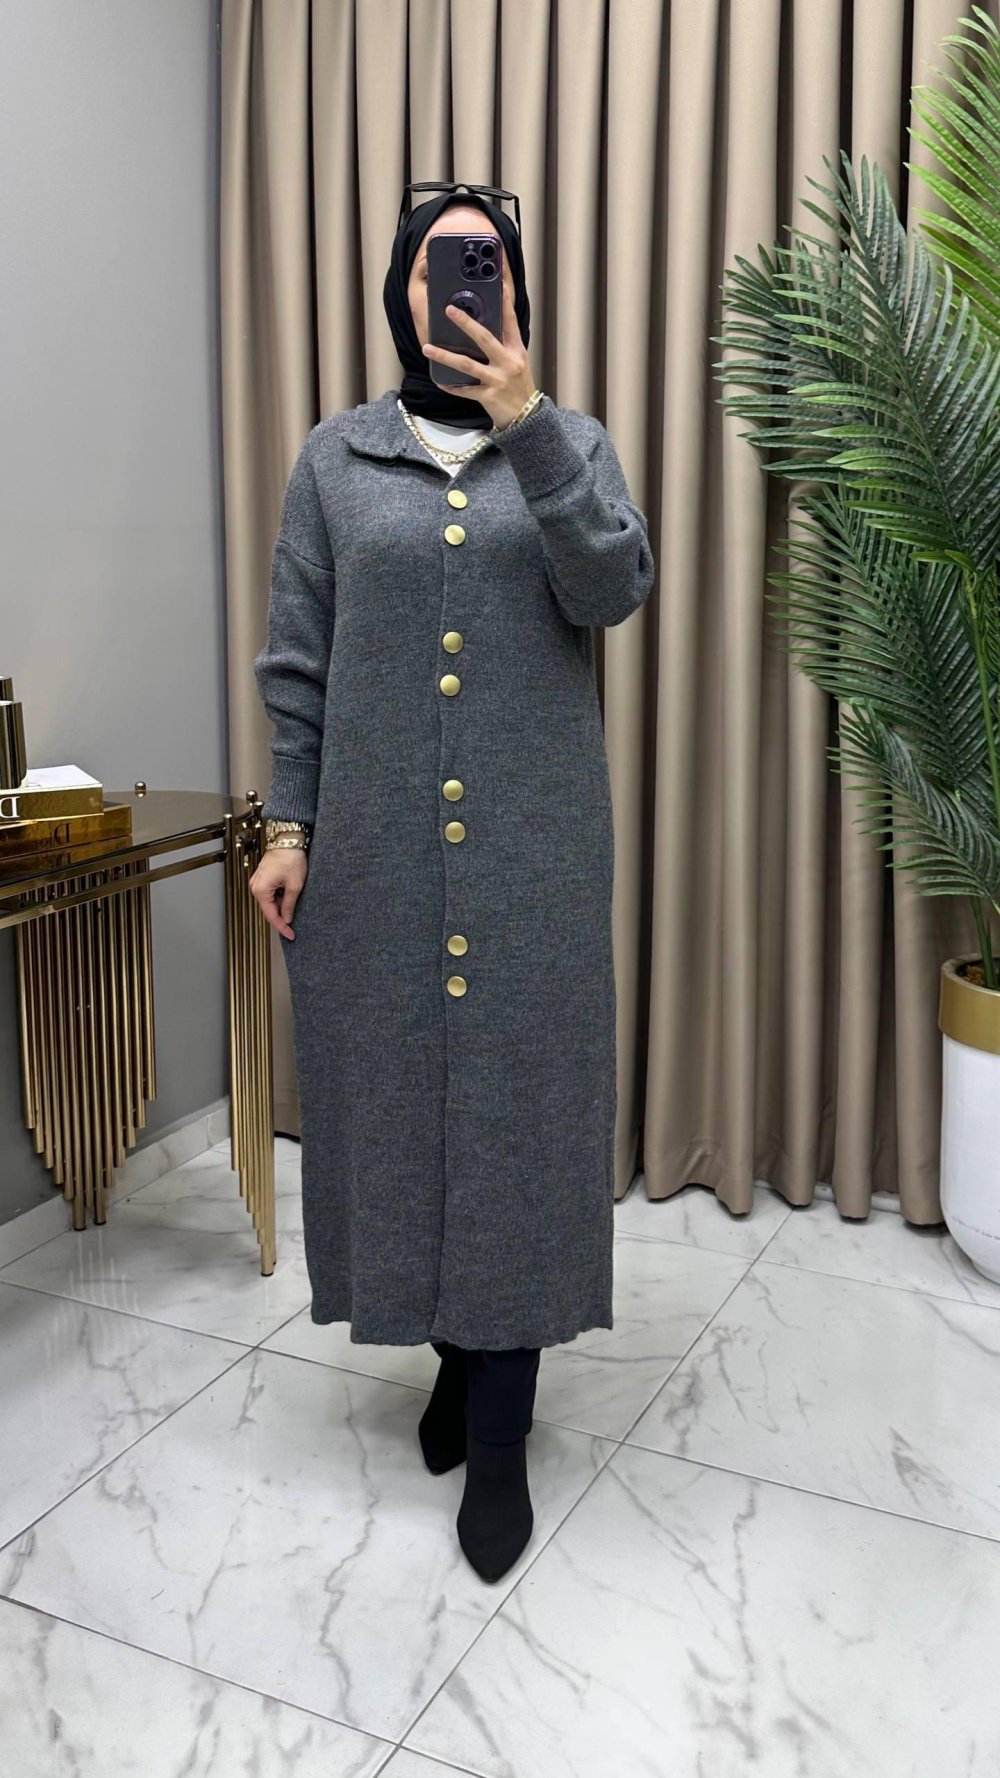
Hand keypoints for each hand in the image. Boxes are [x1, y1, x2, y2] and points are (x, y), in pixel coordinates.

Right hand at [249, 846, 307, 939]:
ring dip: (281, 906)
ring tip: (295, 906)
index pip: (271, 916)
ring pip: (270, 902)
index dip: (282, 927)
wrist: (288, 839)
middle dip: (281, 918)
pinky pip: (270, 893)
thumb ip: (289, 904)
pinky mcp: (263, 877)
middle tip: (294, 928)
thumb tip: (287, 918)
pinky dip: (279, 898)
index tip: (290, 935)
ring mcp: (258, 881)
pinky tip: (289, 897)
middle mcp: (256, 886)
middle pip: (269, 909)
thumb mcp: (294, 885)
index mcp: (261, 890)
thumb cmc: (290, 857)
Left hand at [421, 276, 537, 429]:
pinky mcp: (489, 397)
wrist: (527, 417)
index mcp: (516, 351)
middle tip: (449, 310)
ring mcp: (498, 380)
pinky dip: (452, 386)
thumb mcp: (517, 363)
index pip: (510, 321)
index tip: (498, 284)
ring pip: (467, 364)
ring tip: (428, 348)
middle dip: (466, 323)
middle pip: (484, 338)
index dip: (504, 302)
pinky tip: (439, 380)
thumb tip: (480, 329)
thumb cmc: (519, 387)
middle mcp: (508, 362)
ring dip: (445, 356)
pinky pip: (465, 390)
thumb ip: (503, 346)